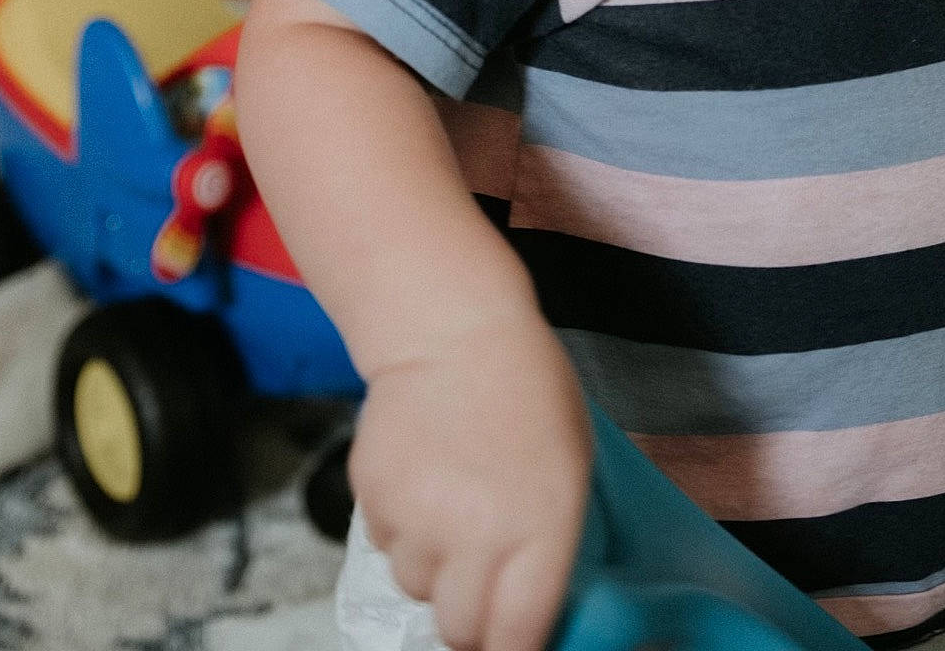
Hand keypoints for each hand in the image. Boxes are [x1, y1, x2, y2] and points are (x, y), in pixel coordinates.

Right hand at [349, 305, 592, 650]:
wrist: (451, 327)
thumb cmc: (526, 390)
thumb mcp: (572, 466)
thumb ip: (556, 546)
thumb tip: (538, 610)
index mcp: (541, 528)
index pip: (516, 640)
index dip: (512, 650)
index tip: (511, 641)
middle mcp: (476, 535)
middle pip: (457, 631)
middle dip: (470, 616)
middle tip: (481, 576)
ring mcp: (417, 518)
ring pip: (416, 587)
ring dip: (433, 565)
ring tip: (452, 501)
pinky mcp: (372, 498)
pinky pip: (385, 544)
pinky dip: (402, 527)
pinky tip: (424, 474)